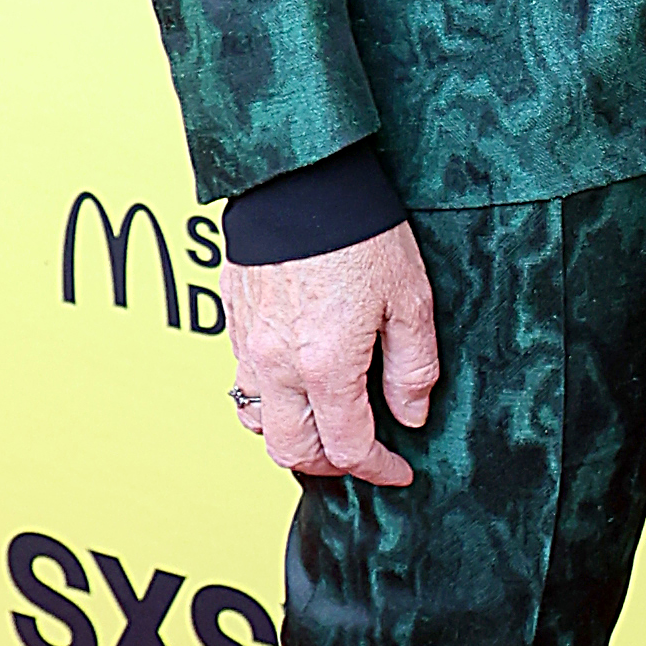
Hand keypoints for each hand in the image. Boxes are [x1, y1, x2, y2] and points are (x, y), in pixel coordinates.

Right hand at [221, 223, 440, 487]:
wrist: (302, 177)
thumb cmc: (361, 232)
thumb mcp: (411, 301)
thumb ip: (412, 368)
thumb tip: (411, 414)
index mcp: (326, 364)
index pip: (347, 447)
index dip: (378, 468)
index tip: (399, 468)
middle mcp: (278, 363)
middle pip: (291, 450)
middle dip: (330, 464)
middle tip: (363, 452)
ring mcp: (248, 343)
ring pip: (257, 421)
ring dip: (292, 434)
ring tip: (326, 422)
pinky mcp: (233, 320)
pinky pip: (242, 380)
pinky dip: (269, 397)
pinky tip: (299, 379)